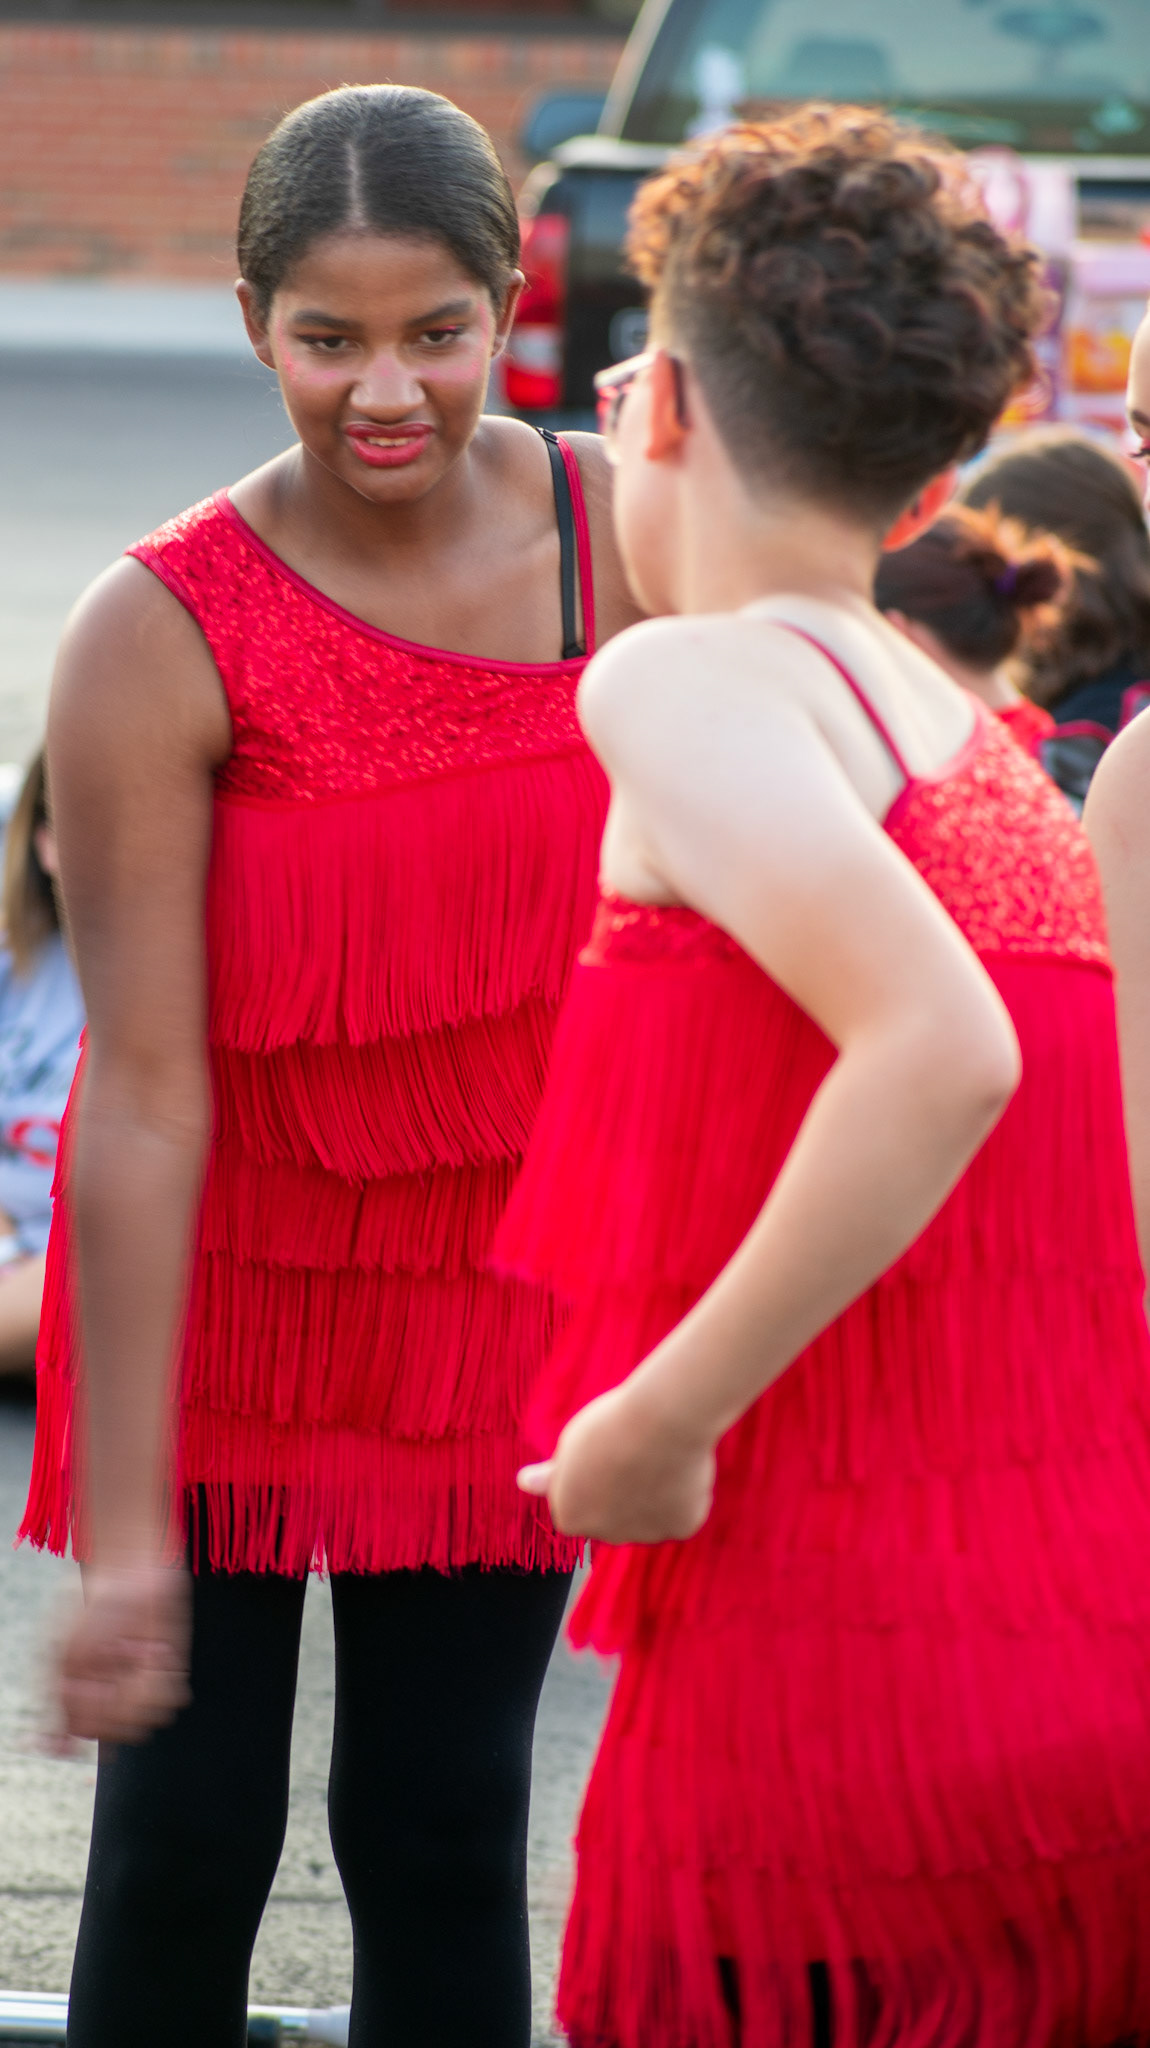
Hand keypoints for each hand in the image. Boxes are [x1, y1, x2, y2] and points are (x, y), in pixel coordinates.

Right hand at [52, 1559, 190, 1746]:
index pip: (87, 1731)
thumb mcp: (70, 1654)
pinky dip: (165, 1675)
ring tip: (135, 1651)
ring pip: (147, 1718)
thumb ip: (69, 1700)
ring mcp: (141, 1683)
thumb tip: (66, 1744)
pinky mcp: (169, 1670)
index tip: (95, 1689)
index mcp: (81, 1691)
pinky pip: (172, 1696)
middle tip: (115, 1665)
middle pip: (120, 1729)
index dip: (94, 1718)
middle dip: (120, 1700)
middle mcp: (112, 1693)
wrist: (133, 1570)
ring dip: (143, 1685)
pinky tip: (155, 1649)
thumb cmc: (98, 1605)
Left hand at [518, 1377, 716, 1543]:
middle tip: (630, 1449)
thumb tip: (524, 1482)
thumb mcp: (570, 1445)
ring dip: (651, 1493)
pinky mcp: (682, 1526)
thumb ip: (553, 1474)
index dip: (591, 1472)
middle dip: (620, 1490)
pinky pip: (681, 1510)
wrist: (661, 1419)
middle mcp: (605, 1536)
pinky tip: (679, 1465)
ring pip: (649, 1514)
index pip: (578, 1501)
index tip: (602, 1449)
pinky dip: (682, 1492)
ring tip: (655, 1453)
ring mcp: (646, 1535)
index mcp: (569, 1517)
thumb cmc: (610, 1426)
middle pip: (614, 1513)